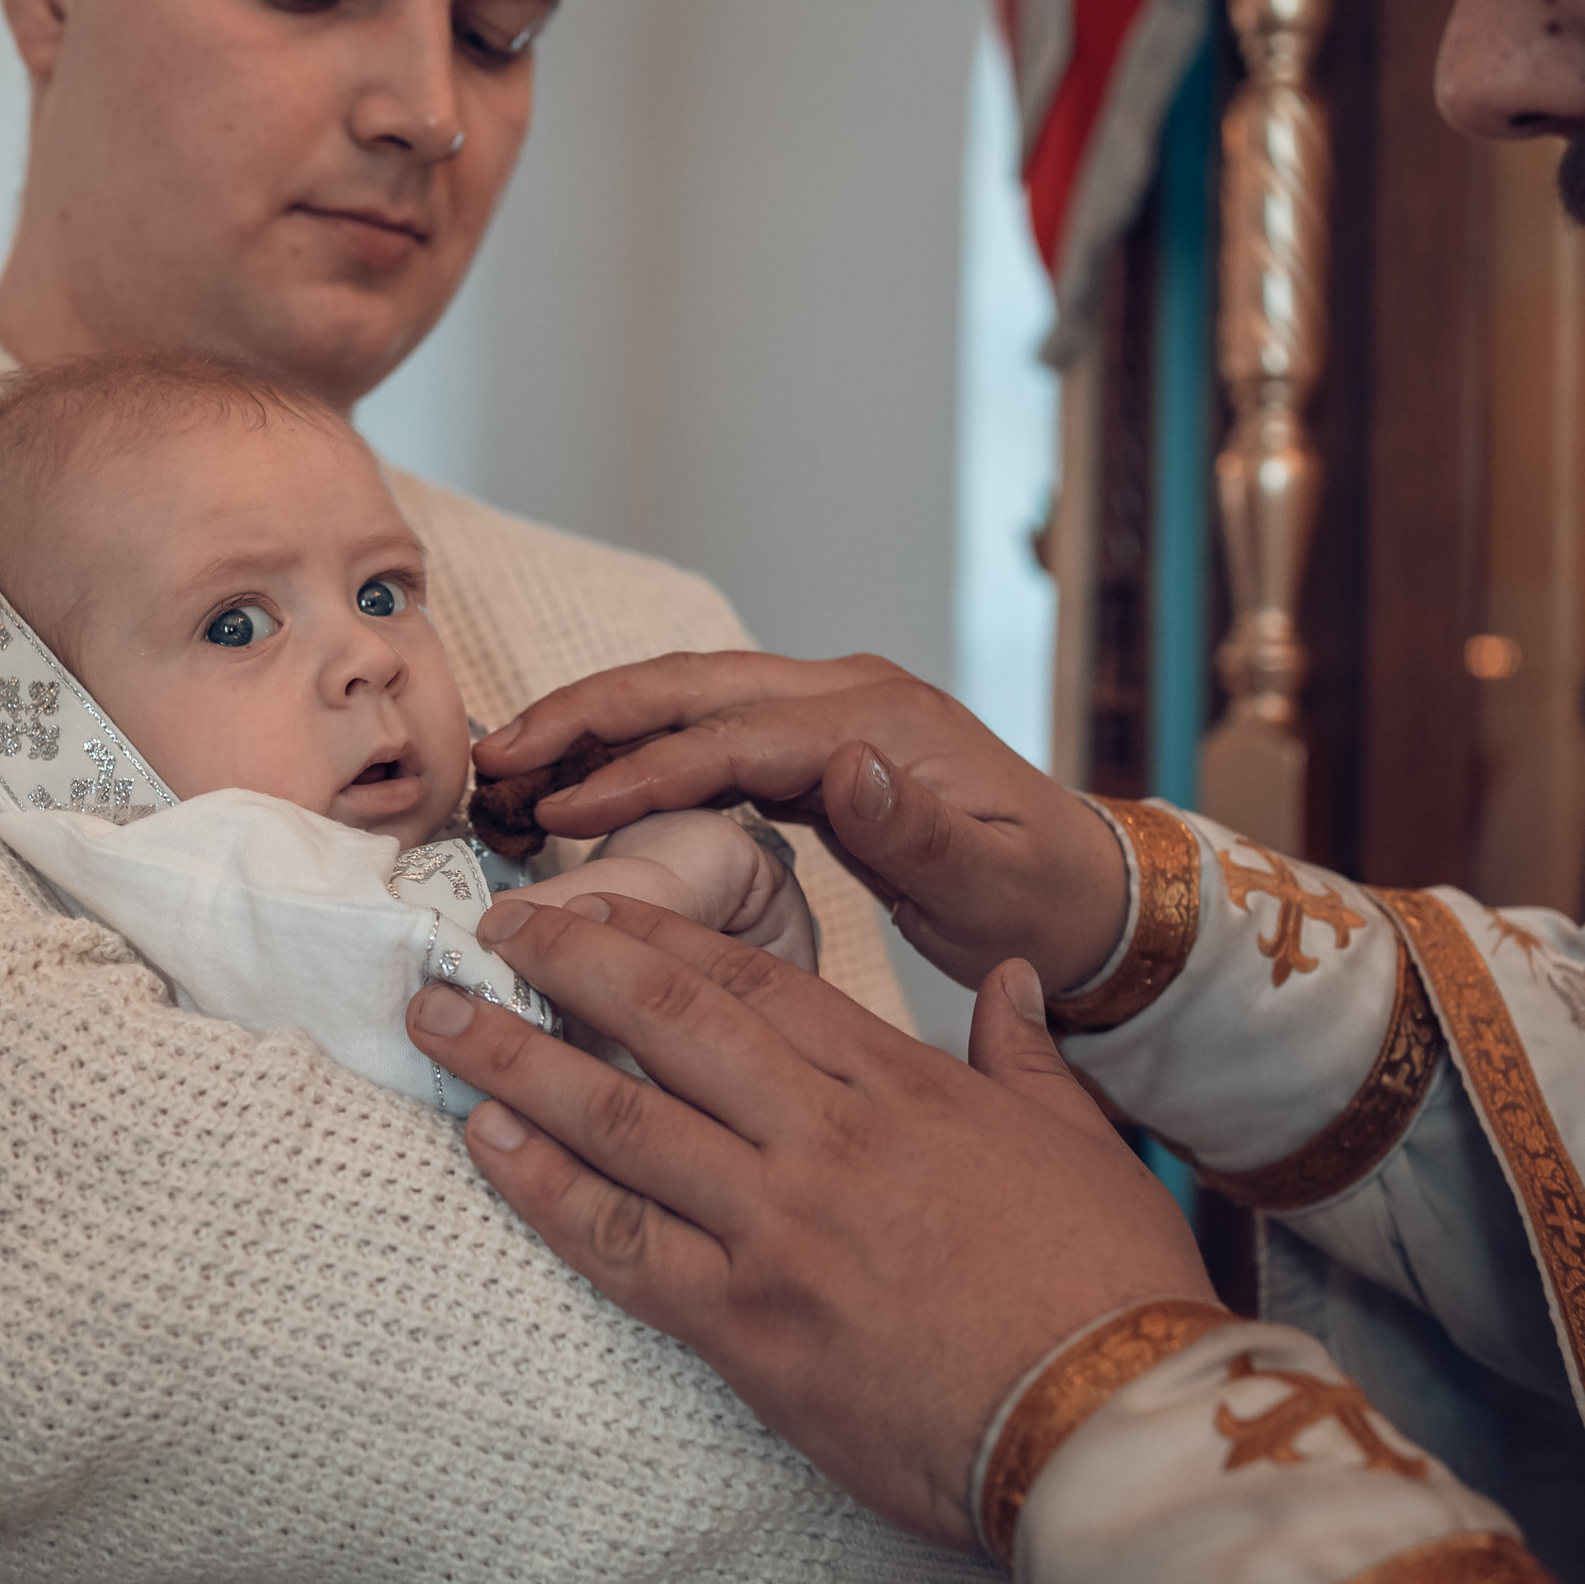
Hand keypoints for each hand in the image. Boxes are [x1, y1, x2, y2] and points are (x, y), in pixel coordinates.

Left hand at [408, 895, 1211, 1551]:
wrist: (1108, 1421)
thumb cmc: (1106, 1281)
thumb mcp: (1079, 1140)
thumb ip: (1026, 1052)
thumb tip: (1013, 980)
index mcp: (899, 1084)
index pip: (756, 984)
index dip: (663, 934)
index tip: (596, 903)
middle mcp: (824, 1138)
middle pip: (670, 1022)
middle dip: (569, 962)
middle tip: (491, 928)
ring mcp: (778, 1228)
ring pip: (622, 1119)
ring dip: (518, 1060)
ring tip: (439, 1016)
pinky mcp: (749, 1326)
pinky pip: (622, 1245)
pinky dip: (544, 1188)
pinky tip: (485, 1140)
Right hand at [474, 652, 1128, 994]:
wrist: (1088, 893)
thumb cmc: (1043, 898)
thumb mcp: (991, 882)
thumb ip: (916, 829)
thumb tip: (847, 766)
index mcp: (879, 723)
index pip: (733, 734)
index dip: (642, 769)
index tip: (561, 811)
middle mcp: (847, 699)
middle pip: (691, 684)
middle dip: (587, 714)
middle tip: (496, 755)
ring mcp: (828, 716)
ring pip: (688, 699)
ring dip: (598, 724)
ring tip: (511, 765)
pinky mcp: (815, 748)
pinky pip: (707, 733)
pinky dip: (637, 752)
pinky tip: (582, 787)